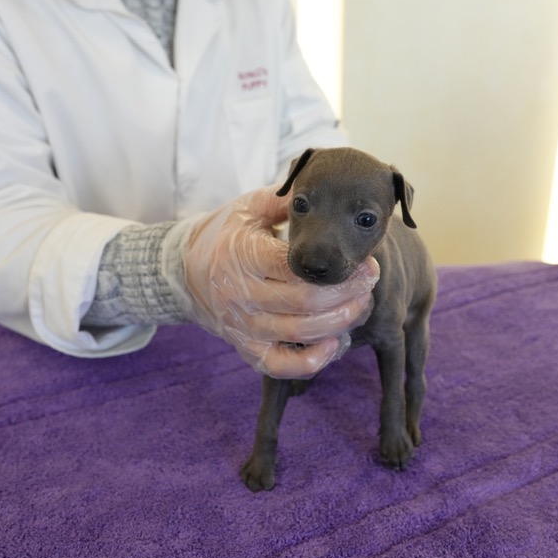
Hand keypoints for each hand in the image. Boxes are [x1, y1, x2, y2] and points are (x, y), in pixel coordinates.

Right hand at [165, 186, 379, 378]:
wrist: (187, 270)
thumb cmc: (227, 234)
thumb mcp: (248, 207)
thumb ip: (282, 198)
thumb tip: (317, 191)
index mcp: (242, 255)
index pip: (293, 266)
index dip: (336, 267)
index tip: (366, 261)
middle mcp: (240, 294)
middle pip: (304, 302)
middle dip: (348, 293)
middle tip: (370, 280)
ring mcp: (242, 325)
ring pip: (300, 334)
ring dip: (340, 322)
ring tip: (362, 305)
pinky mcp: (245, 348)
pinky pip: (280, 365)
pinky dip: (313, 361)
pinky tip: (336, 343)